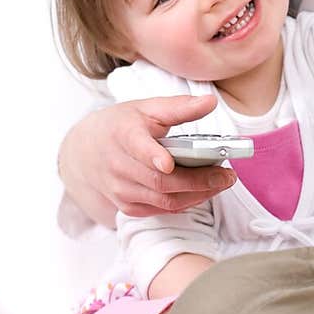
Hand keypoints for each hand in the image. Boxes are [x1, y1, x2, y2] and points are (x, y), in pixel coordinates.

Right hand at [58, 95, 235, 221]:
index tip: (167, 163)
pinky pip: (162, 210)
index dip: (152, 156)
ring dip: (198, 194)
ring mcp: (122, 190)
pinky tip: (204, 192)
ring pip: (165, 200)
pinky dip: (186, 203)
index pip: (138, 147)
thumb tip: (210, 102)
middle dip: (199, 181)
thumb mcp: (147, 108)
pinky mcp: (128, 207)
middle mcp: (119, 166)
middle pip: (161, 181)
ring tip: (222, 182)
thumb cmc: (122, 126)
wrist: (86, 151)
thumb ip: (179, 107)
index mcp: (124, 135)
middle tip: (227, 175)